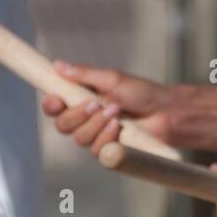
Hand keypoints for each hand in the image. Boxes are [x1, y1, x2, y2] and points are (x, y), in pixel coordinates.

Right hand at [41, 62, 182, 155]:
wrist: (166, 111)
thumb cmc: (141, 92)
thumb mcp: (112, 78)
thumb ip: (84, 74)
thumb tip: (58, 65)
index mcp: (81, 100)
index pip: (54, 106)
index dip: (50, 105)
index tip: (55, 100)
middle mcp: (85, 120)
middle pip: (62, 125)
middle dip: (76, 115)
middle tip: (94, 104)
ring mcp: (97, 136)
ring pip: (79, 138)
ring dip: (95, 124)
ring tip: (115, 111)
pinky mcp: (109, 150)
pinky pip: (96, 150)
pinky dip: (106, 136)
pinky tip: (118, 127)